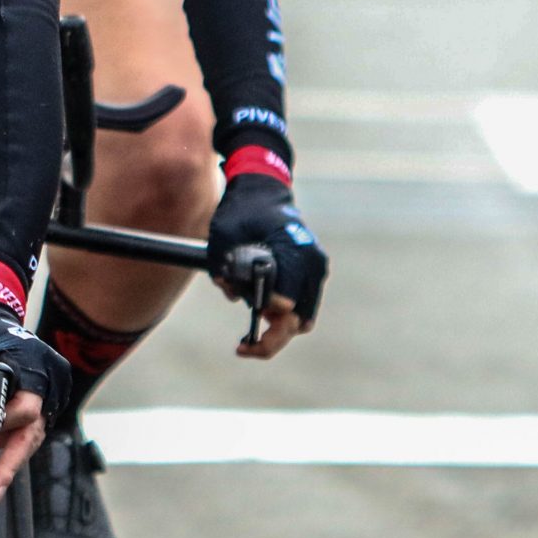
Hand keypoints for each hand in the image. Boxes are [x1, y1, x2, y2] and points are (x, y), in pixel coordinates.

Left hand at [209, 170, 325, 358]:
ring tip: (247, 334)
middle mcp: (311, 264)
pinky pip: (300, 309)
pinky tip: (257, 313)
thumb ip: (224, 265)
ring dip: (275, 329)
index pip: (286, 301)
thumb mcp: (223, 233)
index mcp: (294, 251)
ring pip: (300, 319)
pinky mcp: (310, 275)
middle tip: (242, 348)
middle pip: (297, 320)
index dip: (264, 317)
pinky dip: (280, 317)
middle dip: (270, 339)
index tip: (246, 333)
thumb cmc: (241, 210)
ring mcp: (314, 270)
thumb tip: (232, 293)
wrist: (263, 189)